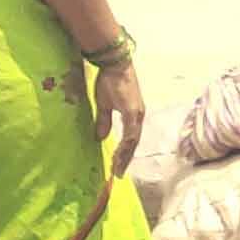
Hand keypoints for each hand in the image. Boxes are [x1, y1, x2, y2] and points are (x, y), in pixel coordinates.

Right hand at [91, 57, 146, 175]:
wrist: (114, 65)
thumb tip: (101, 138)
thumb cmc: (109, 80)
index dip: (124, 153)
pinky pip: (131, 134)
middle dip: (125, 159)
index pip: (130, 139)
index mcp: (133, 116)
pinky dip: (125, 146)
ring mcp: (137, 114)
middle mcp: (138, 117)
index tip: (117, 167)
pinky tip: (119, 155)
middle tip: (118, 174)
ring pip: (133, 141)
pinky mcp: (133, 112)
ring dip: (125, 156)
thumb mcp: (104, 104)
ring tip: (117, 169)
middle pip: (133, 143)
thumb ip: (104, 121)